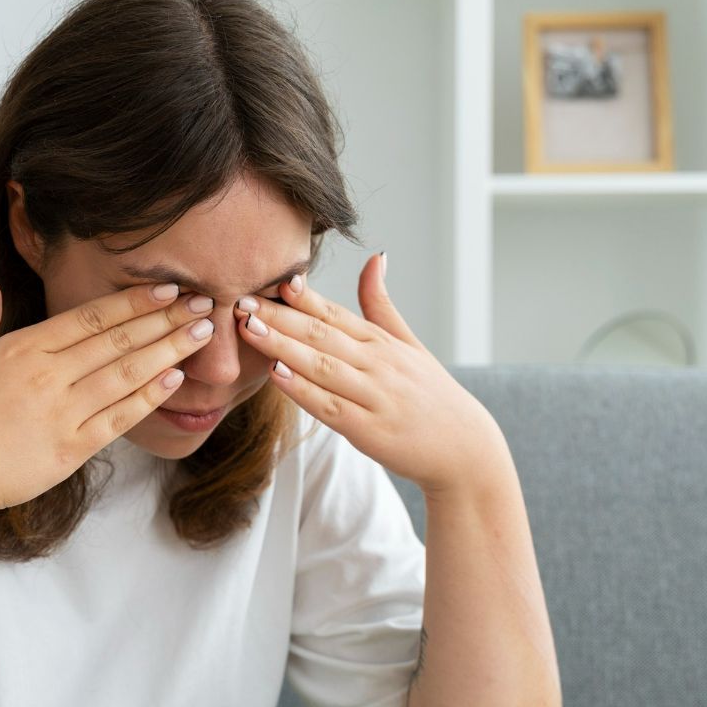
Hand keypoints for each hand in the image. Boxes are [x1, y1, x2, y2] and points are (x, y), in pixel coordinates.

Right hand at [0, 280, 215, 518]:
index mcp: (21, 347)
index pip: (90, 316)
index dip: (134, 301)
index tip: (168, 288)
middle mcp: (47, 375)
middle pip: (118, 339)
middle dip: (166, 318)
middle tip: (206, 302)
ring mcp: (61, 413)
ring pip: (126, 374)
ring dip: (169, 349)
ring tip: (203, 333)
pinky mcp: (68, 450)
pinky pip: (118, 419)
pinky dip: (148, 397)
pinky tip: (174, 378)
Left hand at [232, 253, 507, 496]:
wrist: (465, 449)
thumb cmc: (432, 395)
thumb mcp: (410, 344)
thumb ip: (382, 305)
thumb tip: (375, 257)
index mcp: (381, 342)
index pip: (335, 312)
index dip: (302, 296)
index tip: (270, 278)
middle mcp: (377, 363)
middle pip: (321, 334)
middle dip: (279, 316)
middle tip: (241, 299)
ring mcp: (373, 396)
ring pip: (321, 365)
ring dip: (283, 345)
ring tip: (249, 328)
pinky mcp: (368, 430)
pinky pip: (329, 406)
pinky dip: (302, 389)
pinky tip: (276, 374)